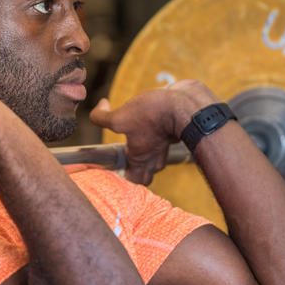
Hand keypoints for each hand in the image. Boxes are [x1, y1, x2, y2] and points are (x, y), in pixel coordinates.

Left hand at [89, 79, 218, 184]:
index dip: (124, 180)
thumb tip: (100, 107)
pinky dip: (156, 140)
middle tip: (125, 163)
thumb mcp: (119, 118)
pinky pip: (163, 142)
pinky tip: (150, 129)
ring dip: (147, 157)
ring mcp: (165, 145)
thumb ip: (102, 117)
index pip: (134, 182)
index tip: (113, 172)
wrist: (185, 103)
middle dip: (137, 172)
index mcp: (140, 158)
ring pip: (156, 160)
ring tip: (136, 147)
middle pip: (147, 175)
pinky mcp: (171, 131)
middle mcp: (154, 155)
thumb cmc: (153, 115)